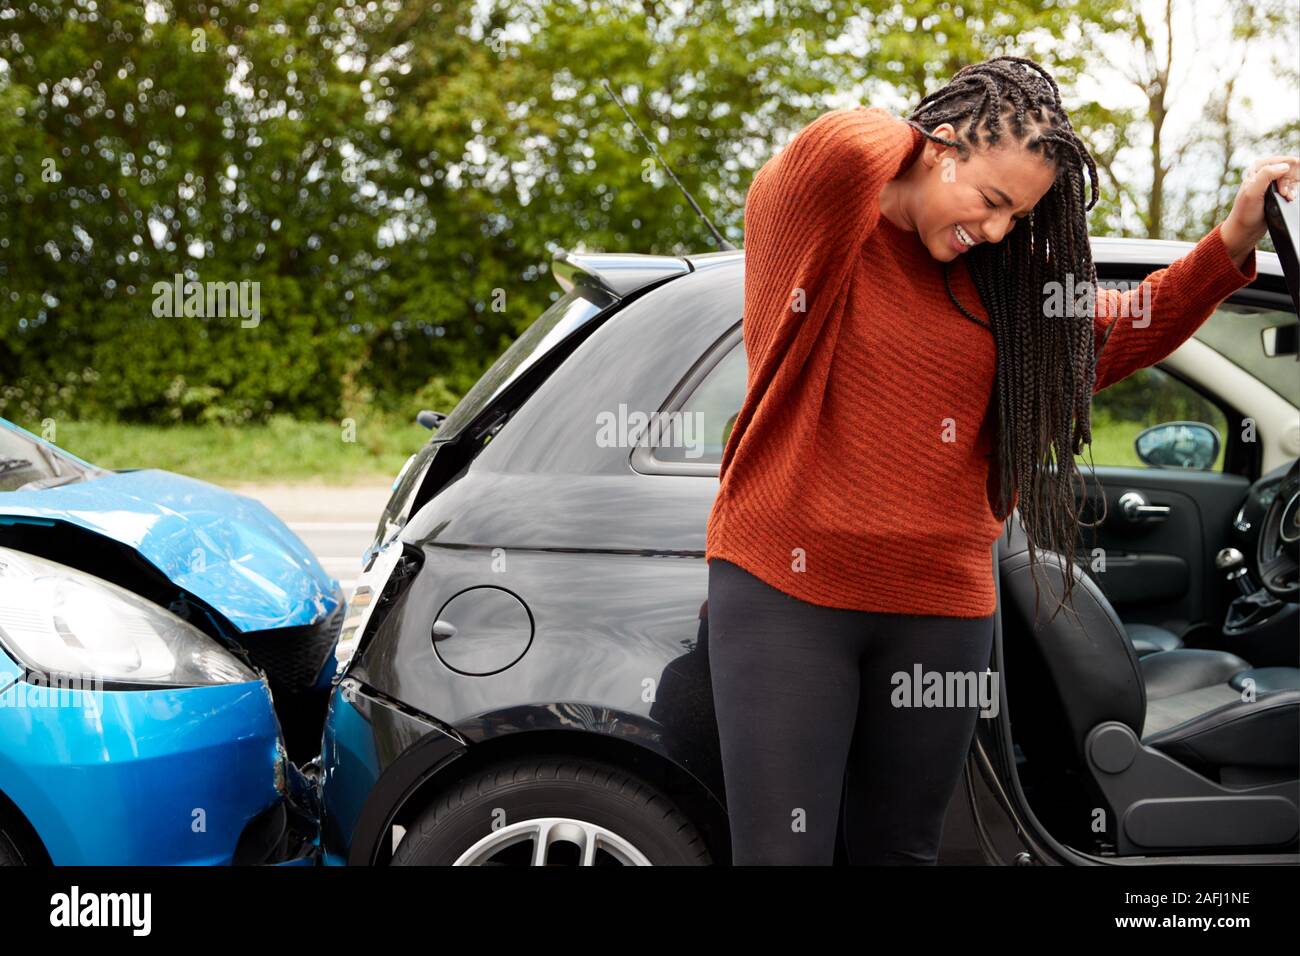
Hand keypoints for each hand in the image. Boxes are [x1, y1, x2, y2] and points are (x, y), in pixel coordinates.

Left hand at [1220, 154, 1298, 268]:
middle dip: (1292, 181)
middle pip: (1290, 168)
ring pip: (1292, 177)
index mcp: (1258, 167)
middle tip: (1285, 195)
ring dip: (1293, 187)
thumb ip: (1266, 175)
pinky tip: (1289, 199)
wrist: (1244, 230)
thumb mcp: (1253, 192)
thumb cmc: (1245, 213)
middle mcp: (1264, 171)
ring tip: (1288, 198)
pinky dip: (1293, 192)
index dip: (1290, 173)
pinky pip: (1291, 186)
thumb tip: (1284, 166)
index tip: (1284, 189)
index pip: (1283, 161)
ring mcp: (1270, 182)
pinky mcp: (1275, 192)